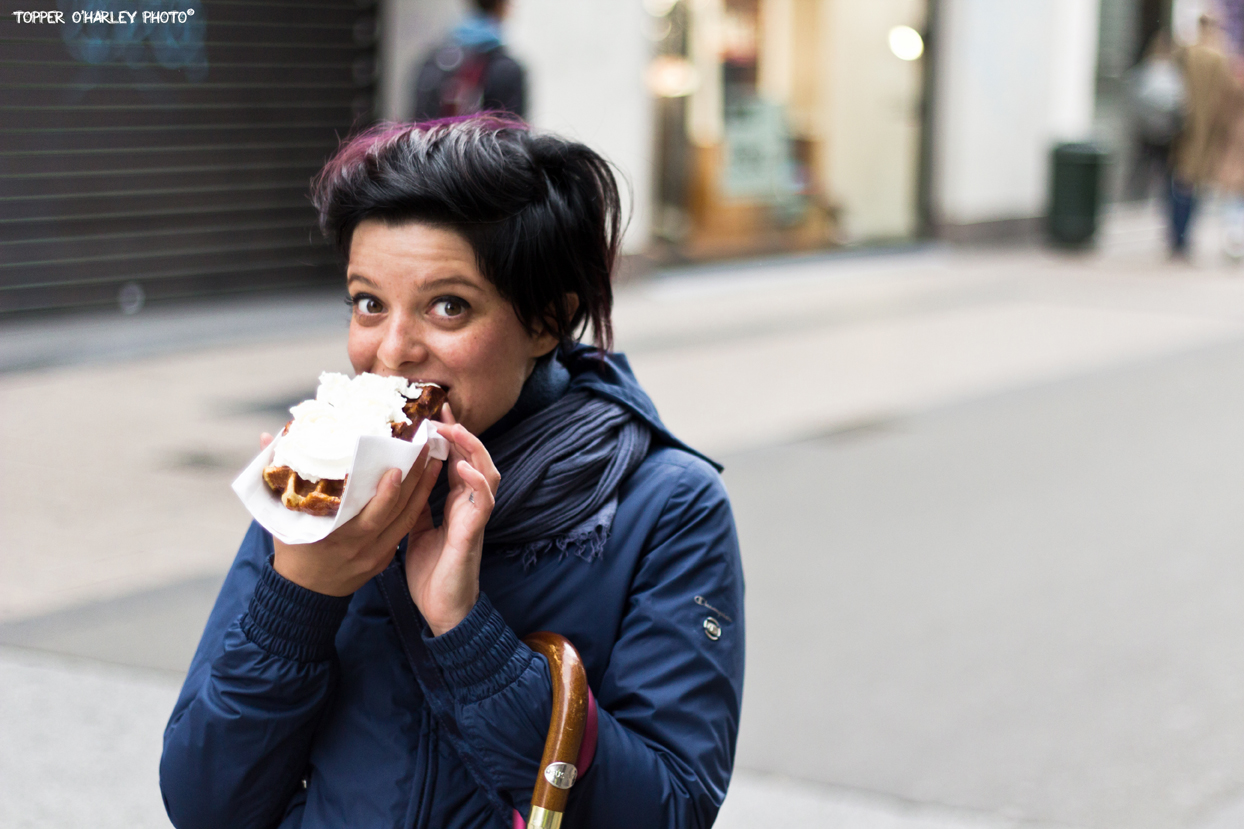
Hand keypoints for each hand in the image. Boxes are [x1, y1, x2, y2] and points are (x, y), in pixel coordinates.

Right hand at [267, 433, 443, 596]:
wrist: (303, 595)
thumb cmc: (291, 549)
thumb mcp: (278, 516)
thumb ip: (275, 477)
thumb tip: (267, 437)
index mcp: (336, 537)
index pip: (369, 514)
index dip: (386, 494)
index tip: (397, 467)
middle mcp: (360, 548)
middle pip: (396, 513)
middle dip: (413, 480)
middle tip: (424, 448)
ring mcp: (375, 556)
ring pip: (406, 521)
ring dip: (422, 490)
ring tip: (433, 461)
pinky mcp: (383, 559)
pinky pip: (403, 531)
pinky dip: (416, 508)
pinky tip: (424, 487)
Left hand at [404, 403, 499, 635]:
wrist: (442, 611)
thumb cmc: (432, 574)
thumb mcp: (415, 532)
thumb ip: (415, 507)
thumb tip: (400, 483)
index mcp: (456, 503)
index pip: (456, 460)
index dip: (449, 436)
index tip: (434, 411)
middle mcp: (469, 505)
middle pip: (475, 459)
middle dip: (462, 432)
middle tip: (444, 410)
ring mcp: (475, 518)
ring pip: (487, 473)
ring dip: (474, 450)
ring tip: (457, 430)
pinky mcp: (475, 533)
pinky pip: (483, 502)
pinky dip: (477, 482)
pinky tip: (465, 468)